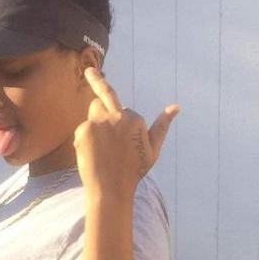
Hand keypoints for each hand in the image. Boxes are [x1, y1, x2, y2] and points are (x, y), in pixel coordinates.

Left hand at [73, 66, 179, 199]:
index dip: (124, 126)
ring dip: (94, 122)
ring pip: (92, 113)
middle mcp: (116, 115)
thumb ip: (162, 126)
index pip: (125, 111)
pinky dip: (85, 139)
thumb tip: (176, 107)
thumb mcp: (152, 149)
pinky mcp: (83, 130)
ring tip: (100, 145)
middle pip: (103, 97)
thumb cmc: (134, 171)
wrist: (111, 189)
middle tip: (90, 71)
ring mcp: (98, 122)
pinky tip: (91, 154)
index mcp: (134, 118)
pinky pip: (82, 129)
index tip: (124, 142)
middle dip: (97, 83)